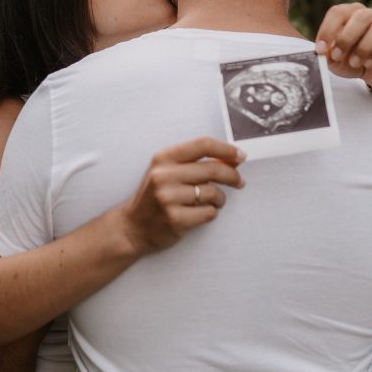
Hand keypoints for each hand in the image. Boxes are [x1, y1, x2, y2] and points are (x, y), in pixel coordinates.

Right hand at [118, 137, 245, 255]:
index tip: (240, 155)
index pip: (202, 145)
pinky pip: (208, 212)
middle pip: (212, 169)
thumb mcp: (167, 171)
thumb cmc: (154, 197)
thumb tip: (232, 158)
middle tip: (239, 181)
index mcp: (163, 158)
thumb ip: (194, 163)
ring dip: (220, 198)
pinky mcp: (175, 219)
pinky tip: (202, 213)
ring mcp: (168, 198)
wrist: (132, 227)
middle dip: (232, 175)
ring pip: (213, 192)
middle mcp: (164, 176)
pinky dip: (212, 212)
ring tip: (214, 201)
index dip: (226, 149)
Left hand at [315, 3, 371, 90]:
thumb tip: (322, 50)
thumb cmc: (352, 60)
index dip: (328, 29)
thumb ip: (327, 53)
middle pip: (361, 16)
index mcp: (352, 13)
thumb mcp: (335, 59)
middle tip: (337, 55)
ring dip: (363, 47)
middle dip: (346, 37)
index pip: (338, 12)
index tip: (321, 48)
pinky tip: (369, 64)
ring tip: (355, 62)